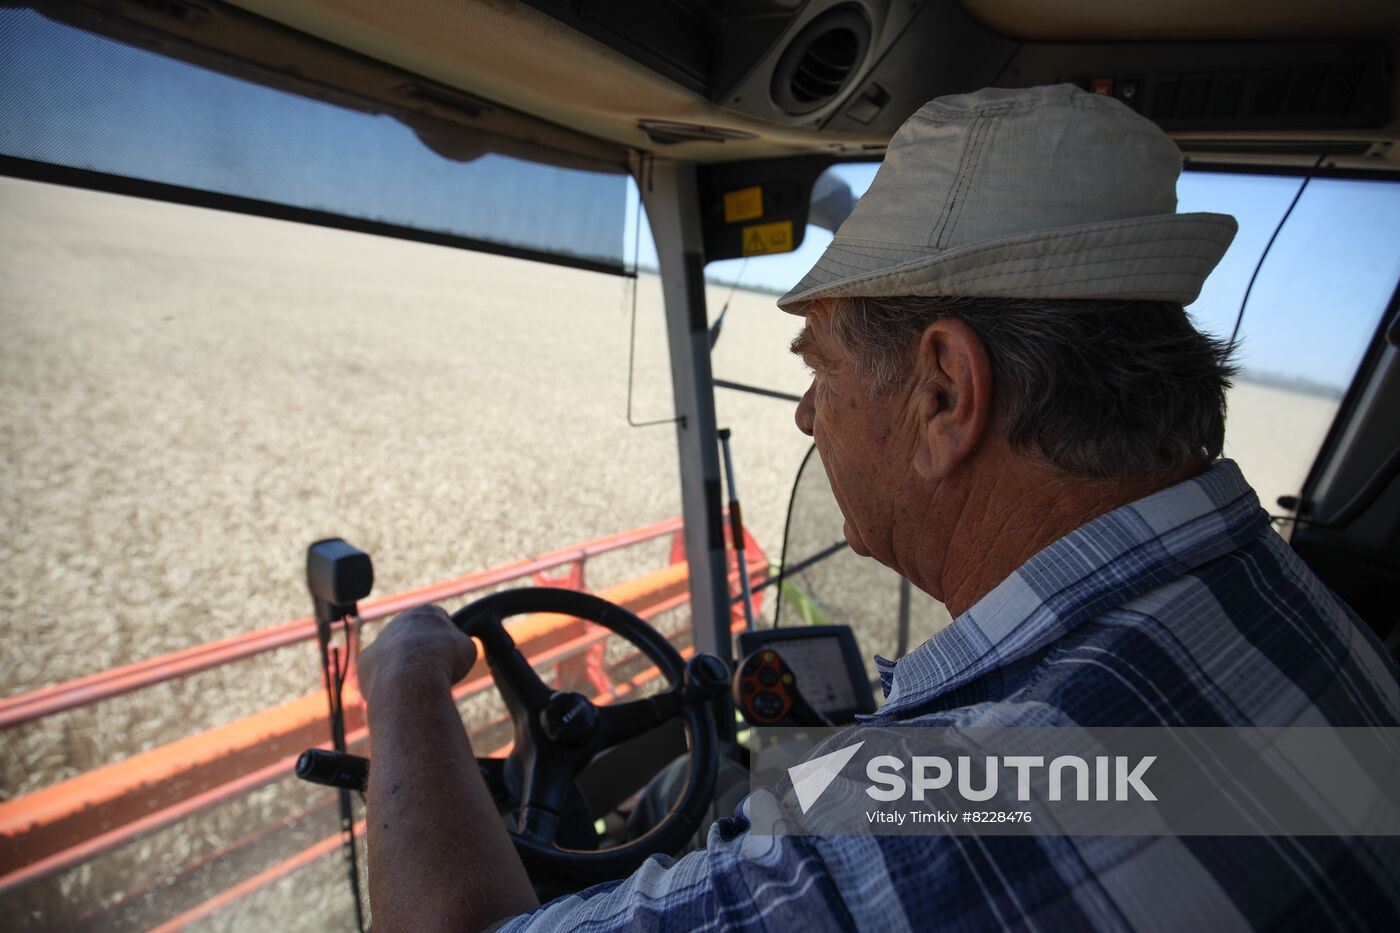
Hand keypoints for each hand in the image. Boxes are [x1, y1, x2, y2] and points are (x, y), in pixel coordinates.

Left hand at [357, 603, 477, 701]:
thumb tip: (459, 649)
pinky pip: (378, 672)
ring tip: (418, 686)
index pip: (439, 620)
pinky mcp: (365, 661)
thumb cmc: (443, 662)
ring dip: (405, 667)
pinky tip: (399, 692)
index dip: (447, 639)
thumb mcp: (467, 649)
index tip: (450, 655)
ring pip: (395, 654)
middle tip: (434, 672)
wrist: (410, 680)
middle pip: (415, 636)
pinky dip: (388, 682)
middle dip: (423, 651)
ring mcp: (380, 640)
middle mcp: (399, 621)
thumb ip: (461, 644)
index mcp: (426, 612)